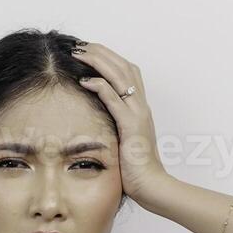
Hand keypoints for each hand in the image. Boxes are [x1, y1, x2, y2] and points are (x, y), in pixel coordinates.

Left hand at [72, 41, 169, 206]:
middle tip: (80, 45)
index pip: (127, 72)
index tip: (90, 51)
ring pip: (120, 76)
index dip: (109, 58)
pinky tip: (85, 80)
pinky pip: (115, 100)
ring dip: (99, 61)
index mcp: (140, 108)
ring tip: (79, 53)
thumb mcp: (124, 141)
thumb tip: (98, 121)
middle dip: (101, 52)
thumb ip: (115, 127)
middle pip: (123, 67)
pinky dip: (100, 86)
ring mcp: (138, 115)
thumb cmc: (136, 170)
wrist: (153, 186)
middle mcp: (141, 106)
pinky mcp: (131, 127)